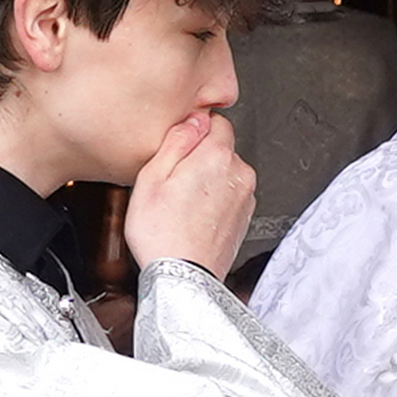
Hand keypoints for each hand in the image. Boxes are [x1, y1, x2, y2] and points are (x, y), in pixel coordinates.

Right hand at [123, 110, 256, 277]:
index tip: (178, 147)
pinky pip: (229, 195)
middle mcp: (240, 174)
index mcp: (217, 157)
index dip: (194, 130)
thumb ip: (176, 140)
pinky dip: (215, 200)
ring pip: (226, 172)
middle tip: (173, 179)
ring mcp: (245, 198)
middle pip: (222, 148)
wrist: (183, 278)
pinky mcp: (245, 217)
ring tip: (181, 201)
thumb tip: (194, 119)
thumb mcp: (151, 177)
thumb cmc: (161, 233)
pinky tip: (193, 215)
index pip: (217, 121)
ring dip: (208, 179)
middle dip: (200, 156)